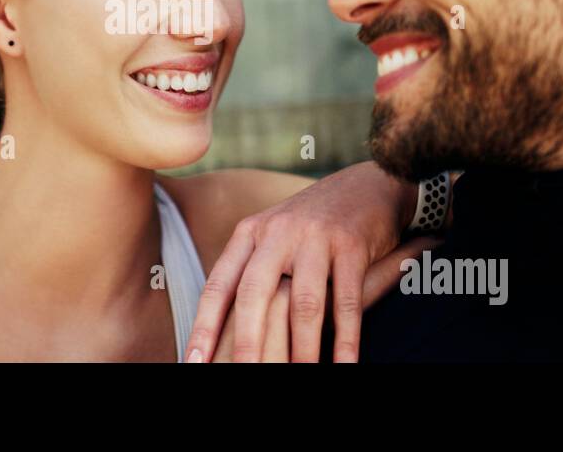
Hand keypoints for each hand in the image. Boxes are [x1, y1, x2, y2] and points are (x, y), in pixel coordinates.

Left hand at [183, 162, 425, 362]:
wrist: (368, 185)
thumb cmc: (313, 226)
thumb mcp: (272, 236)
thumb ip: (248, 270)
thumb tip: (219, 324)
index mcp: (250, 233)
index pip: (220, 285)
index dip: (204, 325)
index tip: (194, 361)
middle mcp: (277, 232)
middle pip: (255, 293)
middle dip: (246, 341)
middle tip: (242, 374)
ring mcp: (316, 237)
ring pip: (304, 303)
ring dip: (301, 349)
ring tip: (300, 377)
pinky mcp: (352, 246)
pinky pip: (347, 301)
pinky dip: (346, 339)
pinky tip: (344, 365)